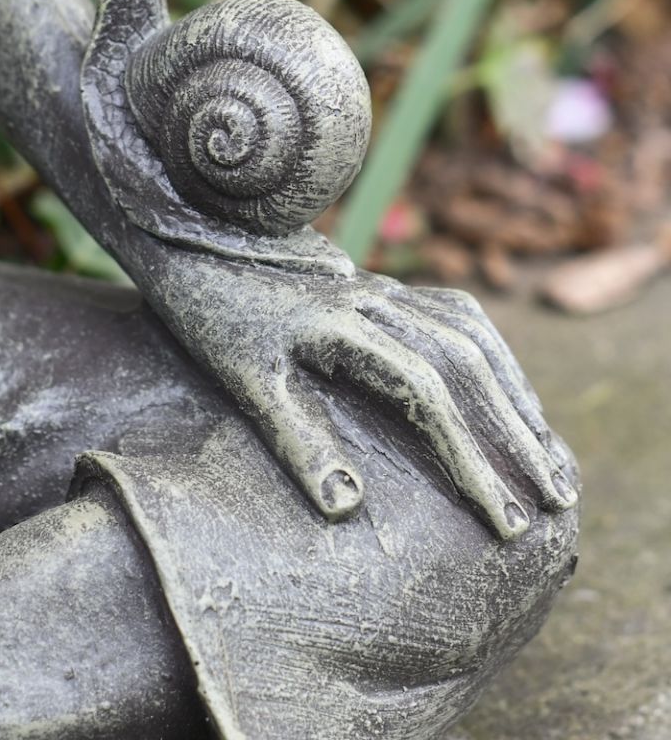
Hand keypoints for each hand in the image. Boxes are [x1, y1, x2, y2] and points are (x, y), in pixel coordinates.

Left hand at [181, 265, 576, 539]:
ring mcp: (386, 289)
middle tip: (557, 501)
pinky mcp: (389, 288)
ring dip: (518, 399)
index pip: (426, 394)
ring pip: (474, 339)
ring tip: (553, 461)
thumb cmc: (217, 320)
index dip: (469, 457)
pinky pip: (462, 318)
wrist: (203, 243)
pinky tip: (514, 398)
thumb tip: (348, 506)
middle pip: (466, 366)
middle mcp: (376, 300)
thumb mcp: (244, 383)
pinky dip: (497, 360)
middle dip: (515, 437)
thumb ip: (296, 439)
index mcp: (340, 325)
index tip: (504, 518)